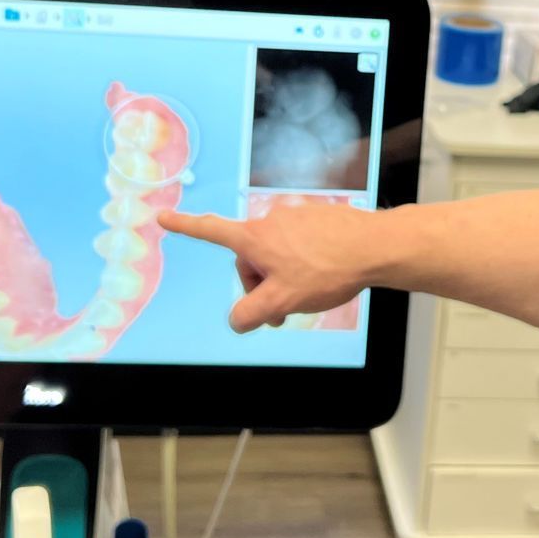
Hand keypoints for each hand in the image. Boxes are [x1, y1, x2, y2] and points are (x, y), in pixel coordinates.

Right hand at [158, 200, 380, 330]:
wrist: (375, 247)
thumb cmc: (327, 271)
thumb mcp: (282, 302)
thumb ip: (251, 314)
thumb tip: (236, 320)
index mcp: (255, 238)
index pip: (211, 231)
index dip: (185, 227)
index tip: (163, 218)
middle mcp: (271, 221)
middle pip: (250, 258)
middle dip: (260, 285)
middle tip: (282, 313)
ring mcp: (296, 217)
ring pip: (276, 254)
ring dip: (283, 277)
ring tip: (309, 294)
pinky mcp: (317, 218)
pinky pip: (299, 245)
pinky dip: (303, 263)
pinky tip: (324, 276)